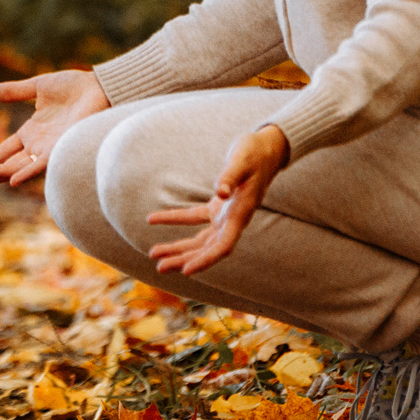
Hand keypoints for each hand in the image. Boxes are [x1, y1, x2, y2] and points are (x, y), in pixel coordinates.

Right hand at [0, 69, 107, 192]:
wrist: (101, 88)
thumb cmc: (76, 88)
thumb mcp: (39, 86)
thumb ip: (17, 91)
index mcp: (31, 133)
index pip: (1, 151)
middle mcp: (37, 146)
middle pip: (5, 165)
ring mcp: (49, 150)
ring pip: (17, 168)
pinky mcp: (61, 149)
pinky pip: (41, 165)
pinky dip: (26, 173)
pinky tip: (11, 181)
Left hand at [146, 124, 290, 276]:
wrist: (266, 148)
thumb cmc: (255, 153)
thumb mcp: (242, 161)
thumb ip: (230, 176)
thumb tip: (220, 192)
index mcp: (241, 215)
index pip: (223, 247)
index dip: (205, 260)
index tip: (186, 271)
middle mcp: (233, 221)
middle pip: (207, 249)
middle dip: (184, 259)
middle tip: (159, 267)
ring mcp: (225, 215)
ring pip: (199, 239)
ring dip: (178, 248)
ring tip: (154, 253)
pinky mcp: (218, 206)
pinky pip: (193, 218)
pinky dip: (174, 219)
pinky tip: (152, 219)